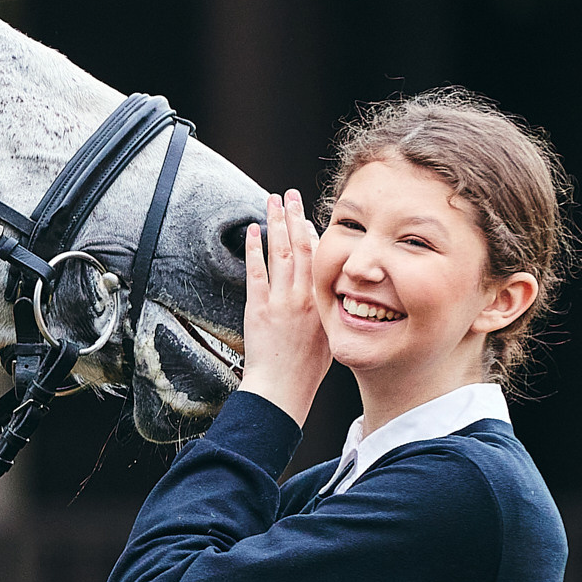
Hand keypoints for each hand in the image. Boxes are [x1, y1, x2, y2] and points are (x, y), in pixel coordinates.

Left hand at [236, 189, 332, 425]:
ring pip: (279, 252)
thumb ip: (326, 309)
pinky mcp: (258, 307)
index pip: (320, 257)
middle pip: (300, 246)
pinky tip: (253, 230)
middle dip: (295, 216)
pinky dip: (254, 248)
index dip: (313, 233)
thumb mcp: (327, 335)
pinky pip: (256, 271)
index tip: (308, 216)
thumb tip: (327, 293)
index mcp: (323, 301)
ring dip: (276, 223)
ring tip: (272, 200)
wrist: (282, 388)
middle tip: (291, 194)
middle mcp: (304, 296)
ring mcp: (280, 300)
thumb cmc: (306, 369)